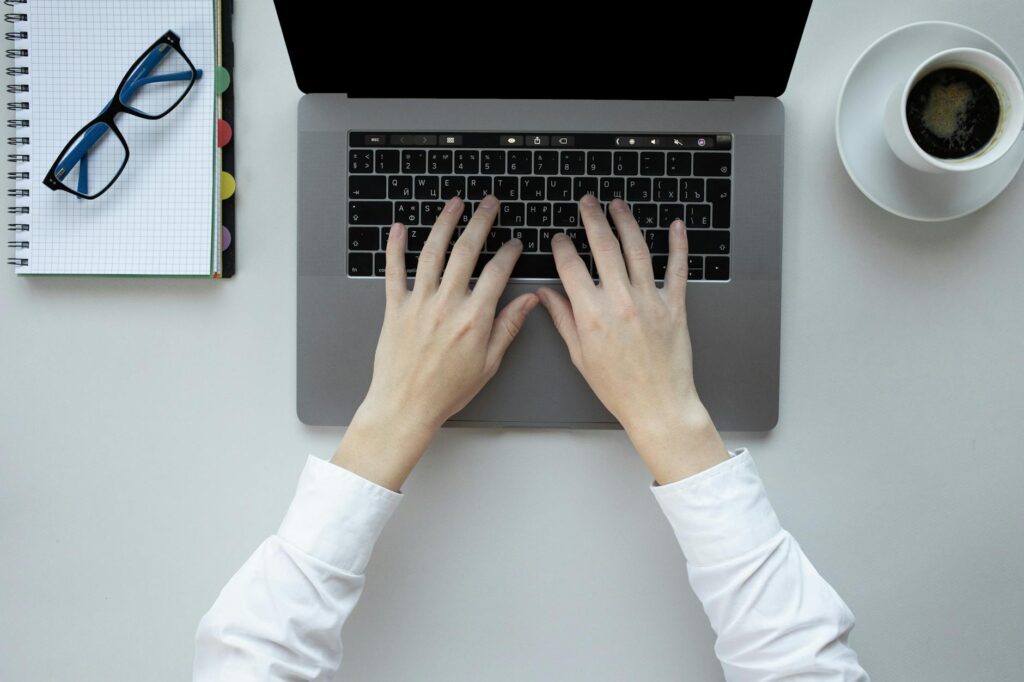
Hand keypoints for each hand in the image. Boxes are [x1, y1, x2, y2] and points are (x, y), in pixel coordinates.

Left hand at [332, 195, 537, 491]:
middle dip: (480, 222)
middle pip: (466, 251)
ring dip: (444, 224)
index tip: (515, 243)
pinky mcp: (395, 308)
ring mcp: (419, 303)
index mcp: (474, 318)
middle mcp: (446, 304)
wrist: (405, 406)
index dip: (509, 253)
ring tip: (454, 204)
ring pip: (432, 252)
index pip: (497, 272)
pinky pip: (394, 270)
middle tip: (489, 204)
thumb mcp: (489, 363)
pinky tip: (398, 228)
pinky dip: (395, 247)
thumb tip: (529, 301)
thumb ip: (508, 327)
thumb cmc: (447, 391)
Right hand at [536, 195, 728, 484]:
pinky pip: (677, 268)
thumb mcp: (580, 355)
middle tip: (587, 202)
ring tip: (618, 205)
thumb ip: (563, 319)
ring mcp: (650, 301)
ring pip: (637, 249)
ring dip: (626, 222)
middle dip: (592, 218)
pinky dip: (678, 245)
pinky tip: (676, 226)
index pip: (571, 267)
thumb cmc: (618, 387)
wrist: (658, 406)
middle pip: (603, 247)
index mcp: (592, 315)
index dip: (562, 247)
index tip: (559, 238)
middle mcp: (620, 302)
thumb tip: (545, 295)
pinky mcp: (674, 306)